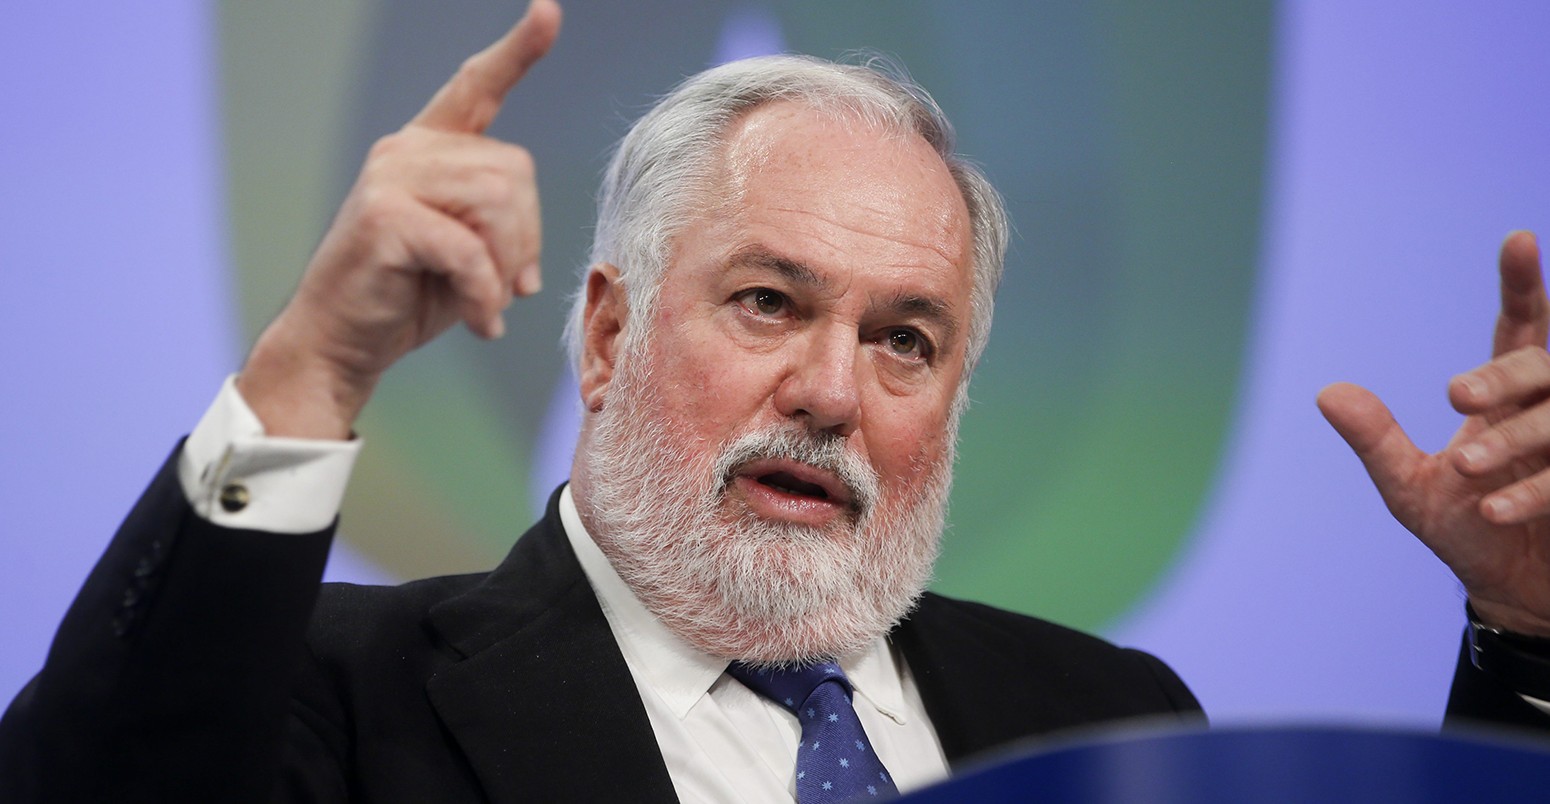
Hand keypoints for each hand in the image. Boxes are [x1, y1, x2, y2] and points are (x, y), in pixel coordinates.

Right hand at [236, 0, 561, 438]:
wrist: (342, 343)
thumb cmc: (407, 297)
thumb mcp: (470, 258)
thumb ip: (502, 231)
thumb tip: (528, 266)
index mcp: (430, 149)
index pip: (478, 88)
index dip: (518, 52)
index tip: (548, 10)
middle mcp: (406, 149)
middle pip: (515, 173)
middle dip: (525, 239)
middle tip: (502, 286)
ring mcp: (390, 176)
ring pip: (498, 206)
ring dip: (504, 268)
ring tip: (482, 303)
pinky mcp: (384, 215)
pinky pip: (469, 251)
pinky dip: (483, 295)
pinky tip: (479, 324)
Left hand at [1319, 231, 1549, 634]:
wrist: (1514, 596)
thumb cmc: (1467, 531)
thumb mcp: (1410, 490)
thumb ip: (1376, 441)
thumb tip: (1327, 392)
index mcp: (1507, 398)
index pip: (1521, 326)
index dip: (1523, 283)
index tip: (1518, 238)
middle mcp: (1545, 410)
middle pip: (1539, 365)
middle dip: (1502, 377)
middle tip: (1455, 397)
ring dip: (1513, 439)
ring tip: (1468, 468)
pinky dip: (1533, 492)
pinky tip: (1496, 511)